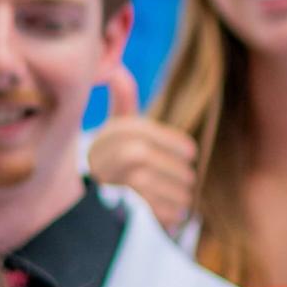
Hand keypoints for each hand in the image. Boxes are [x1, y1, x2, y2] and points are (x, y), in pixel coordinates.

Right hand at [85, 66, 198, 233]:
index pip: (136, 131)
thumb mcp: (119, 129)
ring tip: (185, 197)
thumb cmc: (115, 155)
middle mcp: (98, 157)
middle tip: (189, 178)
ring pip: (143, 182)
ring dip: (172, 192)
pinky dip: (164, 212)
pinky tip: (177, 215)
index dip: (167, 140)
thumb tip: (118, 71)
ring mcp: (102, 183)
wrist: (95, 200)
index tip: (192, 152)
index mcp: (105, 137)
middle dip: (172, 168)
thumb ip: (123, 102)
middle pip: (139, 156)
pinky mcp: (111, 207)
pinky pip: (140, 208)